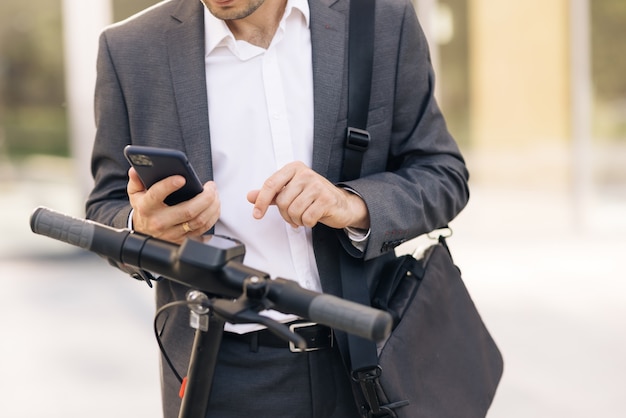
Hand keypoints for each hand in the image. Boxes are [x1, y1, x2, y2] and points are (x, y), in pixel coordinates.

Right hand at [127, 167, 219, 242]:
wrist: (143, 232)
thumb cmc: (144, 208)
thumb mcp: (136, 194)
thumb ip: (136, 180)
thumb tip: (136, 169)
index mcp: (146, 207)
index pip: (156, 195)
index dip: (168, 186)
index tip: (182, 178)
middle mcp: (160, 222)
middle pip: (188, 211)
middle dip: (205, 197)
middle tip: (211, 186)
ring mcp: (172, 233)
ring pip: (198, 221)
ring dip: (212, 206)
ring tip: (215, 194)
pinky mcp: (182, 240)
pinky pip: (203, 229)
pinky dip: (212, 216)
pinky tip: (214, 206)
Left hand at [246, 161, 369, 229]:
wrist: (342, 204)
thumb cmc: (315, 197)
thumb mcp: (291, 192)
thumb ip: (271, 194)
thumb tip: (250, 196)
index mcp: (294, 168)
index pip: (271, 184)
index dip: (261, 201)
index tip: (257, 214)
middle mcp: (306, 174)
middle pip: (282, 202)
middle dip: (286, 215)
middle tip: (293, 216)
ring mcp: (317, 185)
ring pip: (293, 211)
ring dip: (296, 220)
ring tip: (303, 216)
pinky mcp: (326, 199)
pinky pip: (306, 218)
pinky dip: (307, 223)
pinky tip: (312, 218)